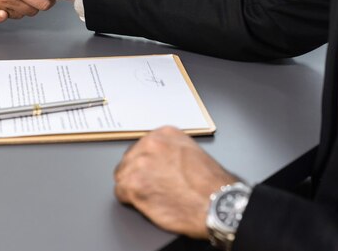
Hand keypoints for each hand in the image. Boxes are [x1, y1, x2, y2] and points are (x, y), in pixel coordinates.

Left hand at [114, 126, 237, 238]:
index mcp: (164, 134)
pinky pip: (120, 193)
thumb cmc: (211, 184)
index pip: (141, 146)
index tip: (149, 170)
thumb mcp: (191, 151)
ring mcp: (140, 164)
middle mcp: (150, 145)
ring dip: (132, 186)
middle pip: (129, 160)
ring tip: (150, 195)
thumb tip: (160, 159)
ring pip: (122, 175)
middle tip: (149, 185)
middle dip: (136, 173)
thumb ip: (170, 150)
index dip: (144, 162)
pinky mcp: (134, 185)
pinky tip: (145, 202)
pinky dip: (130, 200)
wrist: (217, 204)